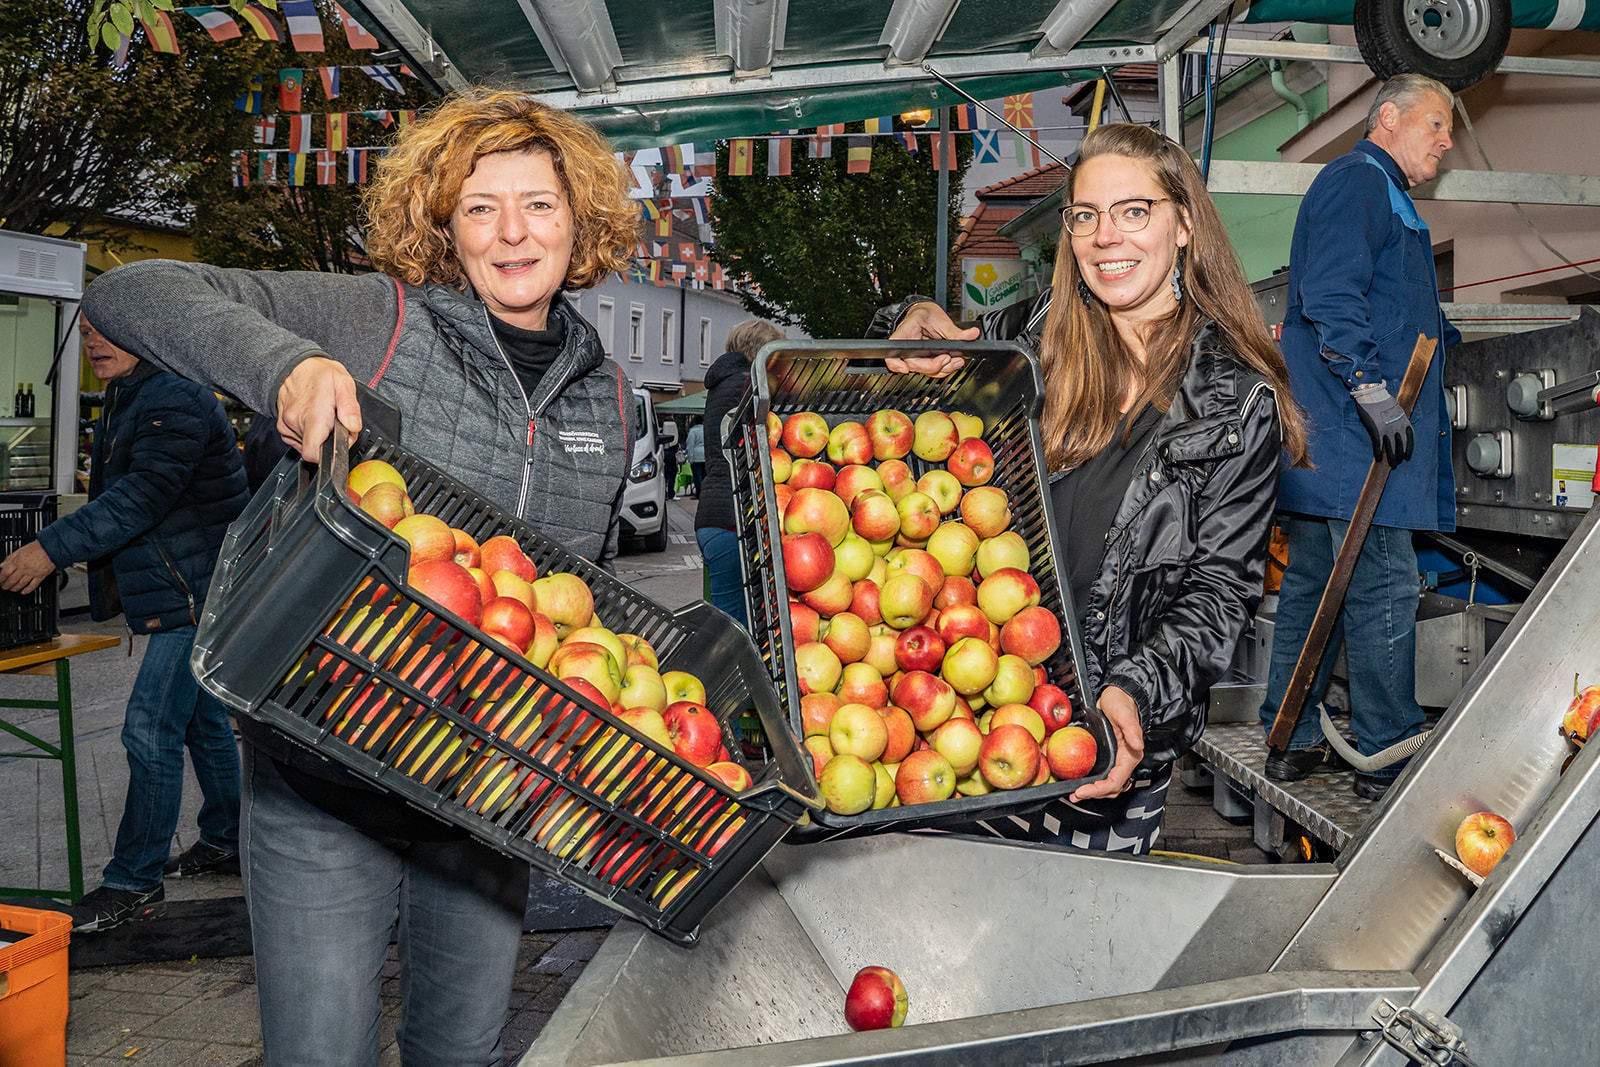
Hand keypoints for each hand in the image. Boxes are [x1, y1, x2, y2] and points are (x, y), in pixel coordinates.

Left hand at [0, 540, 56, 595]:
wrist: (52, 548)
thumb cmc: (37, 547)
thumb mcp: (20, 550)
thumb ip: (10, 558)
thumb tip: (2, 565)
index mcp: (18, 561)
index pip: (5, 572)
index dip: (0, 578)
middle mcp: (24, 568)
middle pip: (12, 580)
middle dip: (6, 585)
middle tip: (4, 586)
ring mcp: (32, 573)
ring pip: (21, 584)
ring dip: (14, 588)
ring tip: (12, 589)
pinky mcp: (41, 576)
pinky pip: (33, 585)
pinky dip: (27, 590)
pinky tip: (23, 592)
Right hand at [277, 356, 362, 462]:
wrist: (294, 365)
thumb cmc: (318, 373)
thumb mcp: (343, 383)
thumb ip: (350, 408)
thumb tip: (354, 427)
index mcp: (313, 415)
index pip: (314, 453)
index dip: (330, 454)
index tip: (341, 441)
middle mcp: (296, 422)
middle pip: (315, 448)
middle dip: (329, 441)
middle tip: (335, 423)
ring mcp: (287, 426)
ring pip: (307, 445)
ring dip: (319, 436)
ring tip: (323, 417)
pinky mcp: (283, 427)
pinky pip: (298, 440)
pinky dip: (308, 433)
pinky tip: (312, 419)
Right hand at [885, 302, 978, 377]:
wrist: (927, 312)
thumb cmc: (926, 314)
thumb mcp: (939, 319)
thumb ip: (955, 331)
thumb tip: (972, 334)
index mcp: (903, 337)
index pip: (892, 355)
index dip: (897, 365)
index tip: (906, 368)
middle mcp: (908, 350)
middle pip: (916, 366)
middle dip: (934, 366)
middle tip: (948, 358)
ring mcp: (917, 357)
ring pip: (927, 371)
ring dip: (944, 369)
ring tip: (957, 360)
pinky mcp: (926, 360)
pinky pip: (934, 370)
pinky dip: (945, 368)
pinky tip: (954, 361)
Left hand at [1070, 685, 1145, 801]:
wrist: (1118, 696)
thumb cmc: (1122, 703)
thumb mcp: (1124, 713)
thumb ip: (1132, 729)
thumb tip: (1138, 746)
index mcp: (1130, 755)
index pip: (1116, 781)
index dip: (1099, 789)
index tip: (1083, 791)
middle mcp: (1124, 761)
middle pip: (1111, 788)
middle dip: (1094, 795)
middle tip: (1075, 795)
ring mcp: (1116, 760)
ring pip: (1107, 785)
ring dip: (1092, 792)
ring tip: (1075, 793)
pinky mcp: (1108, 757)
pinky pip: (1102, 776)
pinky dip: (1092, 783)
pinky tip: (1080, 782)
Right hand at [1350, 381, 1412, 466]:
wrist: (1372, 394)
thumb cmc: (1382, 400)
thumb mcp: (1396, 409)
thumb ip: (1398, 419)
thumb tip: (1398, 426)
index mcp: (1404, 421)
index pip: (1410, 439)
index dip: (1409, 449)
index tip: (1408, 457)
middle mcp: (1397, 426)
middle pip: (1401, 446)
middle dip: (1399, 456)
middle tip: (1397, 464)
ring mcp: (1387, 429)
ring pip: (1391, 448)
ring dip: (1391, 458)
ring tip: (1391, 464)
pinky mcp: (1376, 430)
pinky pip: (1379, 444)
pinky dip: (1379, 452)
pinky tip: (1378, 458)